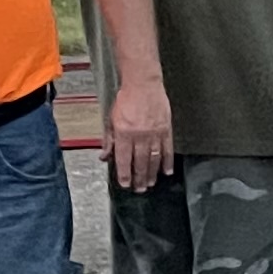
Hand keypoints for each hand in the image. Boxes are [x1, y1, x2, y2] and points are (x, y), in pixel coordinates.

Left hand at [108, 76, 175, 191]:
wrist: (143, 84)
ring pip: (154, 158)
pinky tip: (167, 170)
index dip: (124, 174)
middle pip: (140, 162)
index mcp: (124, 133)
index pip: (124, 159)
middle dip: (139, 178)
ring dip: (152, 173)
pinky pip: (168, 149)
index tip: (125, 184)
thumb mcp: (111, 119)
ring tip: (151, 183)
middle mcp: (140, 135)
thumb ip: (109, 140)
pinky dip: (168, 161)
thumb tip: (104, 156)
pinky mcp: (166, 129)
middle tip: (140, 189)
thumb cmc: (126, 100)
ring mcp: (155, 133)